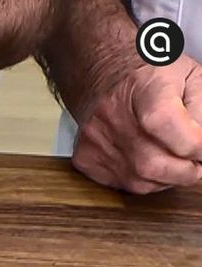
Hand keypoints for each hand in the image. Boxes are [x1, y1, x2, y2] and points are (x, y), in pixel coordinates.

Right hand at [72, 55, 201, 192]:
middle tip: (198, 163)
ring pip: (140, 181)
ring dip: (167, 178)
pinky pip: (123, 184)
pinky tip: (151, 160)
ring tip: (175, 159)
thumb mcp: (191, 77)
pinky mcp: (85, 158)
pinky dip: (145, 180)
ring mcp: (95, 140)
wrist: (104, 72)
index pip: (165, 124)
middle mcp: (112, 115)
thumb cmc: (151, 73)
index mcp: (144, 86)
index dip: (195, 145)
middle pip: (153, 163)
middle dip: (186, 172)